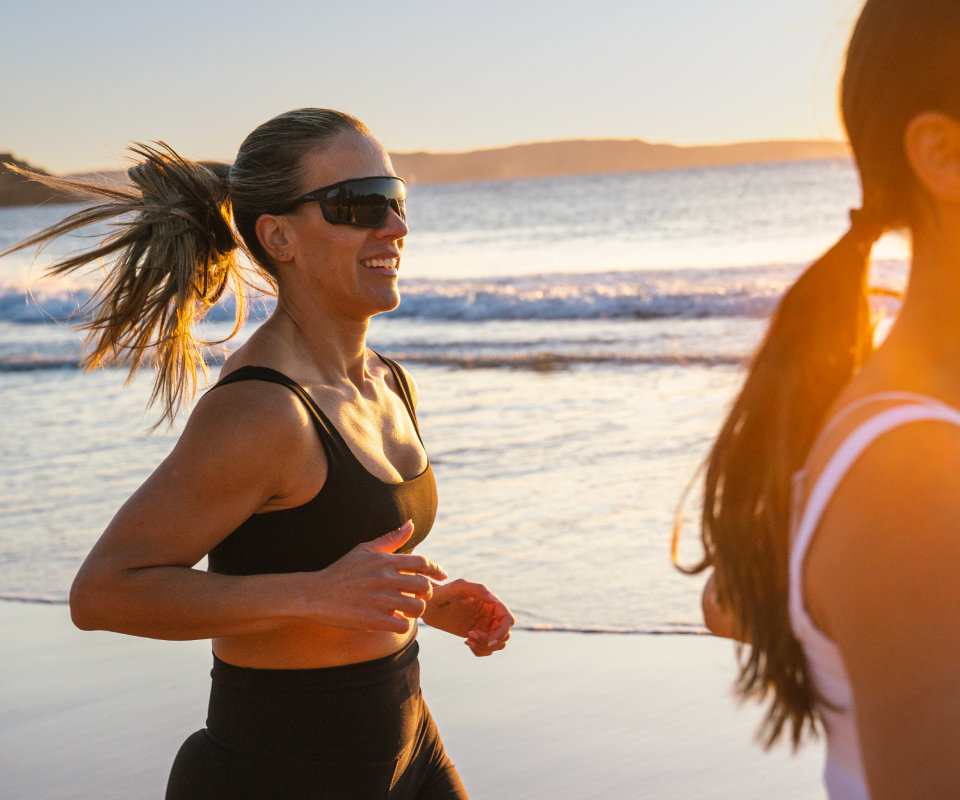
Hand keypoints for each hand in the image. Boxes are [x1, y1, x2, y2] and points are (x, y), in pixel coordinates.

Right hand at [307, 521, 447, 633]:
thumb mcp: (364, 550)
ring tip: (408, 610)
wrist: (314, 595)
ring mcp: (379, 599)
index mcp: (384, 560)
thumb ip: (390, 539)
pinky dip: (403, 624)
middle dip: (426, 593)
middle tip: (419, 596)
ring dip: (417, 611)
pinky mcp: (373, 619)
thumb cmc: (341, 571)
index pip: (422, 562)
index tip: (442, 576)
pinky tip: (395, 621)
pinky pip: (402, 625)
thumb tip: (411, 524)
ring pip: (417, 607)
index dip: (436, 570)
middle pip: (424, 586)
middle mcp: (385, 578)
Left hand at [422, 579, 514, 656]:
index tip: (488, 639)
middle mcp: (491, 615)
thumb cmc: (444, 592)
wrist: (429, 604)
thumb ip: (478, 590)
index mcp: (491, 603)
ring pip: (498, 644)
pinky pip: (487, 649)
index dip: (502, 632)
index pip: (508, 620)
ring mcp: (484, 626)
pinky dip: (480, 651)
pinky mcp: (476, 635)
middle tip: (471, 635)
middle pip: (505, 634)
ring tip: (468, 638)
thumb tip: (495, 599)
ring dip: (485, 646)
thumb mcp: (459, 587)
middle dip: (491, 640)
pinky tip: (466, 642)